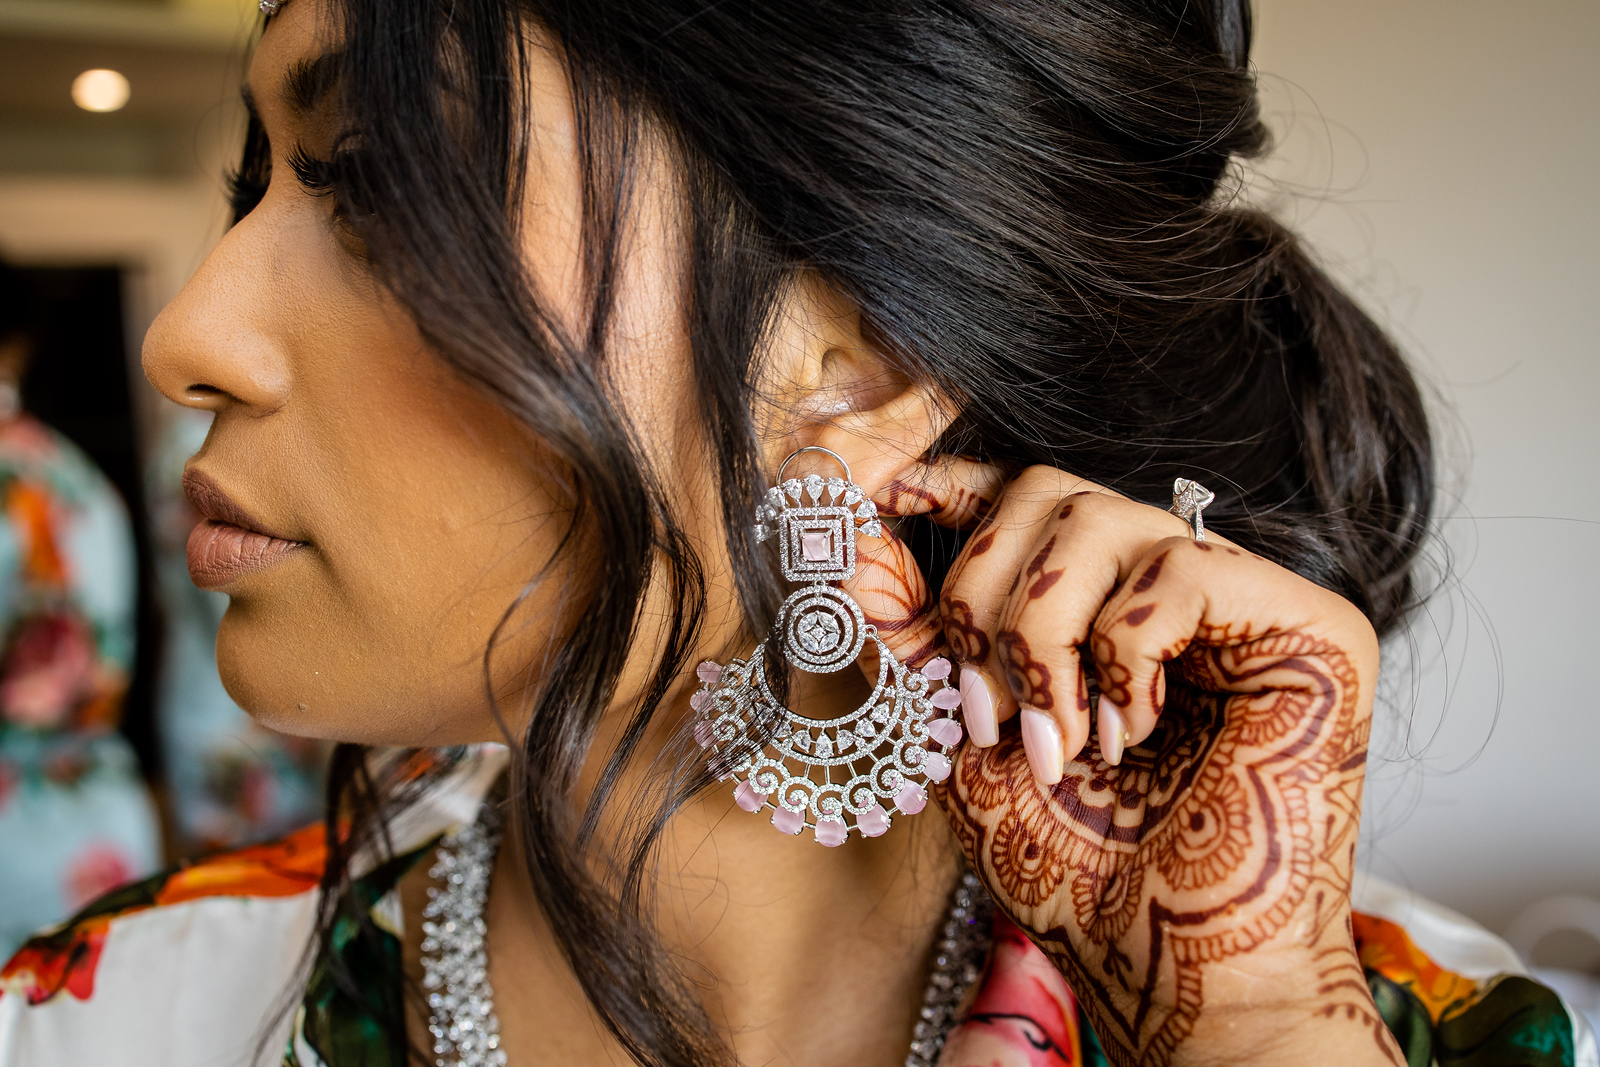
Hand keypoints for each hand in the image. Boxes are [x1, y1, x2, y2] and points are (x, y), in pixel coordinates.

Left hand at [852, 461, 1404, 1066]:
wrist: (1168, 963)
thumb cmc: (1075, 868)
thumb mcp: (959, 741)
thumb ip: (912, 644)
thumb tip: (851, 550)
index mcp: (1098, 603)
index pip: (1029, 496)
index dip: (957, 484)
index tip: (888, 497)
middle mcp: (1170, 585)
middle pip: (1050, 490)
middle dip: (983, 596)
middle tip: (984, 707)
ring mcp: (1243, 598)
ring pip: (1104, 518)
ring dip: (1045, 637)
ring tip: (1058, 739)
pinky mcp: (1310, 623)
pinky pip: (1180, 570)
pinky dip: (1125, 656)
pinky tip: (1133, 735)